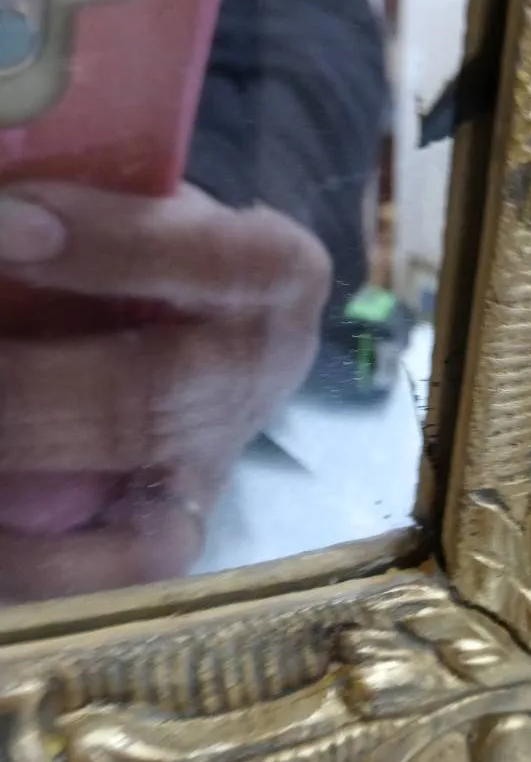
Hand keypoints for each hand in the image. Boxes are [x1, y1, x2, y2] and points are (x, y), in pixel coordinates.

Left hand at [0, 181, 330, 599]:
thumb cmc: (165, 253)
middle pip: (146, 395)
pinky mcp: (183, 522)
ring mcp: (223, 456)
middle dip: (20, 386)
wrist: (225, 337)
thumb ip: (83, 197)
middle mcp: (261, 371)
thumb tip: (4, 205)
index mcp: (274, 270)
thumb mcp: (146, 201)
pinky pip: (122, 564)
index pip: (208, 259)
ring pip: (128, 482)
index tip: (3, 222)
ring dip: (20, 453)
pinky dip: (37, 562)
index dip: (107, 248)